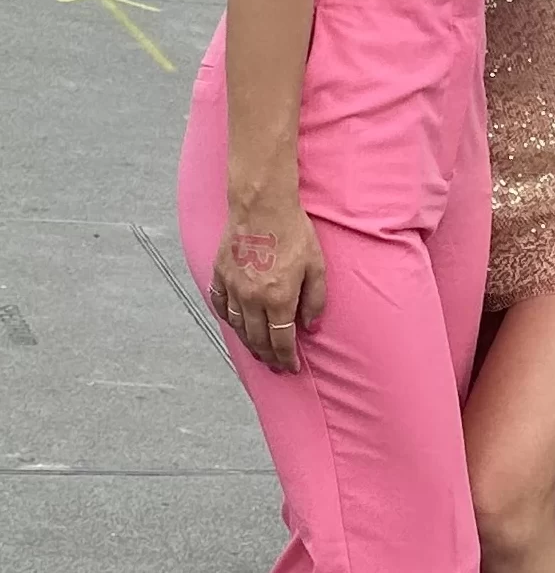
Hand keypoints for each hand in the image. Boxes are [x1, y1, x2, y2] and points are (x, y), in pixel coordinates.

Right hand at [208, 204, 326, 372]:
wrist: (262, 205)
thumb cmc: (293, 231)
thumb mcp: (316, 266)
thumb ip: (315, 300)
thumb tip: (310, 326)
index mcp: (278, 298)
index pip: (281, 340)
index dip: (286, 358)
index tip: (290, 368)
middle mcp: (252, 298)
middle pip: (258, 339)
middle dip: (268, 356)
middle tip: (275, 365)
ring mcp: (233, 286)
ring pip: (237, 326)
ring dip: (248, 343)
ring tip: (257, 351)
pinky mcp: (220, 274)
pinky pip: (220, 305)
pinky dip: (227, 319)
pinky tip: (235, 323)